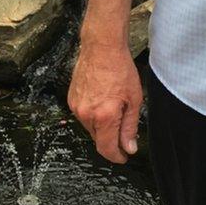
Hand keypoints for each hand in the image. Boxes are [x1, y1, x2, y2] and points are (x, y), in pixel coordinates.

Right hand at [67, 42, 142, 164]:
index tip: (123, 156)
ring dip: (102, 126)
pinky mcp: (71, 99)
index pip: (107, 149)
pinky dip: (93, 114)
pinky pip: (83, 115)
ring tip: (113, 108)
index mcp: (104, 116)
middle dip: (111, 139)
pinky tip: (102, 101)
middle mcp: (87, 114)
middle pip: (98, 139)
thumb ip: (130, 127)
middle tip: (124, 130)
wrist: (101, 47)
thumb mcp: (134, 99)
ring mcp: (76, 107)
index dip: (116, 157)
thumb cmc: (120, 69)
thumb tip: (129, 147)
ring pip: (90, 128)